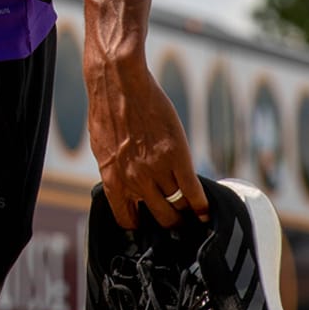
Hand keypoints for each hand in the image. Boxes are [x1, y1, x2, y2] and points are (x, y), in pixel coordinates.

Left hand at [86, 58, 208, 229]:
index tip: (149, 227)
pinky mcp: (177, 156)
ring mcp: (157, 169)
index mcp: (113, 178)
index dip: (140, 227)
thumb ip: (115, 170)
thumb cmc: (107, 110)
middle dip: (169, 222)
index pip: (127, 220)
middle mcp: (135, 179)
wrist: (118, 81)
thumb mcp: (103, 147)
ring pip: (178, 205)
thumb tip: (125, 187)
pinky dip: (202, 205)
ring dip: (185, 211)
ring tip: (191, 214)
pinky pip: (193, 191)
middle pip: (160, 217)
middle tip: (177, 221)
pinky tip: (205, 211)